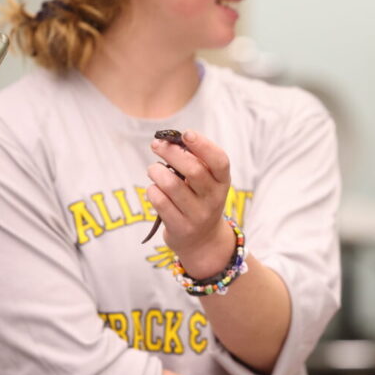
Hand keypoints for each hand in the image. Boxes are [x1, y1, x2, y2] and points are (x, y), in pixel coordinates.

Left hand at [147, 129, 233, 277]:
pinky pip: (159, 201)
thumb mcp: (207, 183)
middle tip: (156, 144)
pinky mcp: (180, 227)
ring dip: (156, 171)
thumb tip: (168, 141)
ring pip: (171, 185)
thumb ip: (195, 162)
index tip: (186, 133)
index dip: (203, 145)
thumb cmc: (200, 200)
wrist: (202, 241)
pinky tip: (154, 189)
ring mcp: (198, 215)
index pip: (219, 161)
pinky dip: (151, 190)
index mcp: (223, 182)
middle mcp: (214, 199)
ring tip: (153, 170)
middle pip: (193, 170)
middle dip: (171, 152)